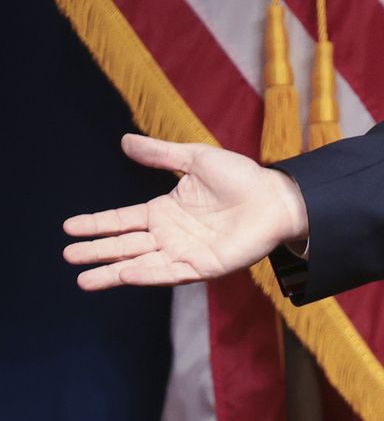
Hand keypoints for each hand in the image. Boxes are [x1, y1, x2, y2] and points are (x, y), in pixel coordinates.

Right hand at [63, 134, 309, 290]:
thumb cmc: (242, 177)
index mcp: (165, 212)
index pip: (122, 220)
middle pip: (125, 246)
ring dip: (113, 273)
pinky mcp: (204, 266)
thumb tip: (124, 140)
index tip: (68, 227)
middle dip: (97, 252)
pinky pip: (171, 272)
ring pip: (141, 265)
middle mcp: (170, 235)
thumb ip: (160, 154)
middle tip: (68, 256)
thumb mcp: (196, 159)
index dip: (96, 224)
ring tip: (83, 280)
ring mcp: (185, 252)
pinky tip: (126, 274)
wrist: (277, 196)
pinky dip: (148, 274)